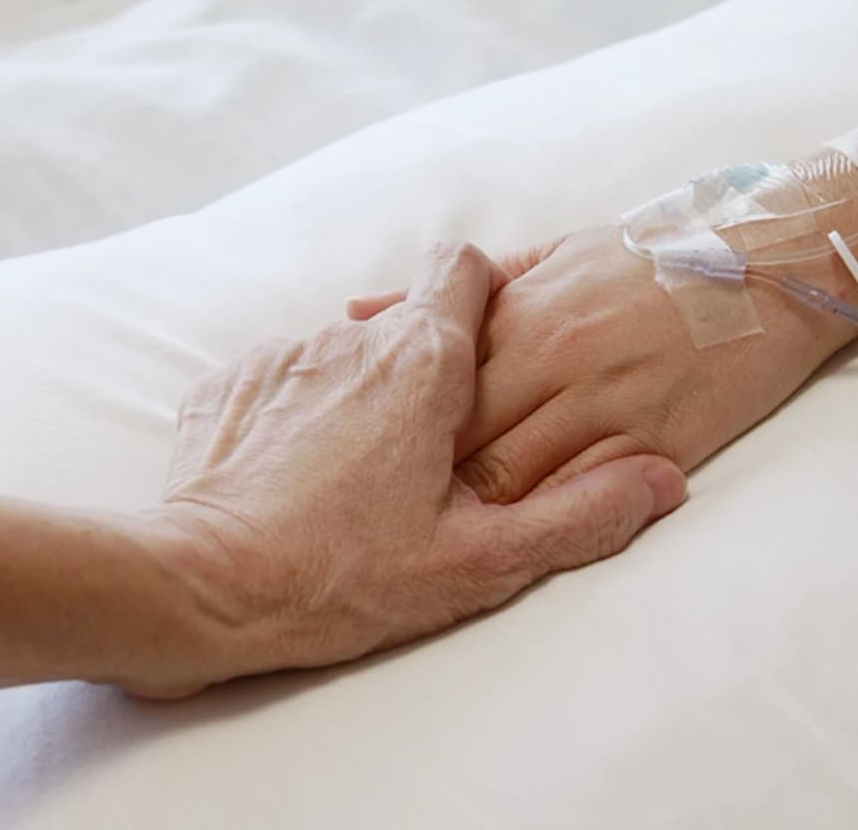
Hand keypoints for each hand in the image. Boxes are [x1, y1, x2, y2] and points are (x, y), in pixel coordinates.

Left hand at [145, 243, 685, 697]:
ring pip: (348, 351)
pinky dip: (305, 412)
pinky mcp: (228, 385)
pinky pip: (287, 377)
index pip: (462, 268)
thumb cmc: (341, 578)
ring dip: (366, 394)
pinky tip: (303, 477)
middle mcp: (352, 340)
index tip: (492, 345)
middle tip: (432, 451)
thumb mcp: (478, 563)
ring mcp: (282, 356)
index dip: (485, 293)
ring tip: (361, 477)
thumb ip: (579, 515)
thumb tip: (661, 483)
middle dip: (429, 368)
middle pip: (408, 319)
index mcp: (423, 363)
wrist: (196, 589)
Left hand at [349, 226, 857, 504]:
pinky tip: (509, 539)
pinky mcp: (653, 443)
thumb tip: (357, 312)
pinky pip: (582, 495)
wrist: (765, 264)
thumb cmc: (650, 259)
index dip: (385, 429)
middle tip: (379, 514)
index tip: (364, 459)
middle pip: (453, 438)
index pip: (423, 381)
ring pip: (510, 477)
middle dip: (412, 482)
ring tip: (433, 534)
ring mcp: (603, 405)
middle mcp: (550, 360)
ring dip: (466, 511)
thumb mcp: (549, 257)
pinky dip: (541, 521)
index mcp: (518, 313)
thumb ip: (457, 294)